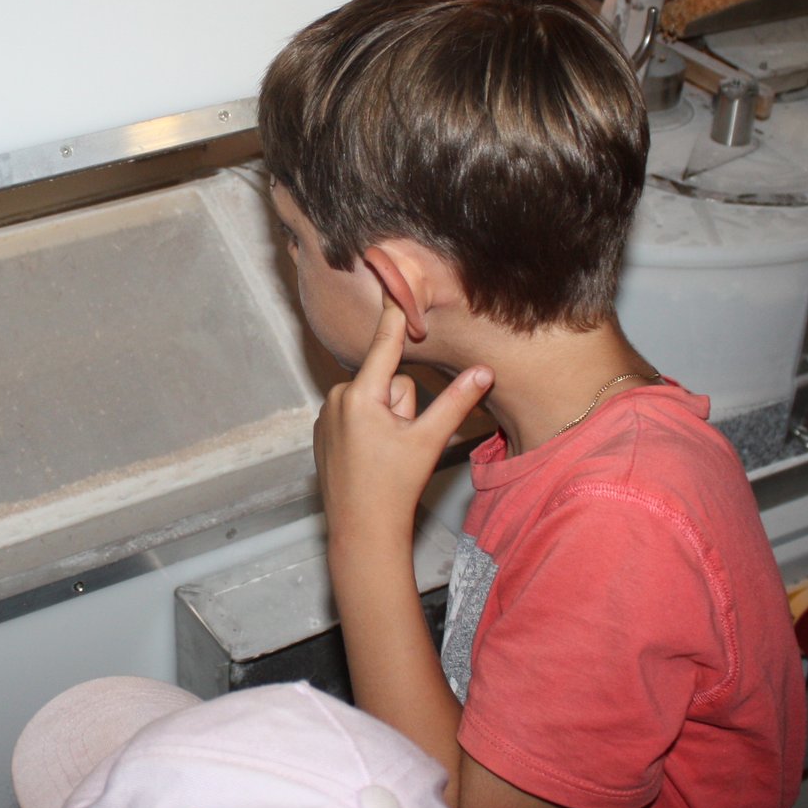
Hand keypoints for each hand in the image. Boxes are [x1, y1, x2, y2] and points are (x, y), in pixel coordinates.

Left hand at [315, 302, 491, 552]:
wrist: (361, 532)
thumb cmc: (394, 489)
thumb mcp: (429, 442)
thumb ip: (457, 402)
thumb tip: (484, 371)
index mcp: (361, 395)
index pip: (385, 343)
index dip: (394, 312)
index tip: (389, 276)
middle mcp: (338, 398)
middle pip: (389, 381)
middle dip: (403, 405)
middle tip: (402, 442)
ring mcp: (327, 415)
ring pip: (374, 399)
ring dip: (387, 419)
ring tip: (386, 454)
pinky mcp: (323, 431)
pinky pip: (356, 414)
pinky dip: (368, 429)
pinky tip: (370, 459)